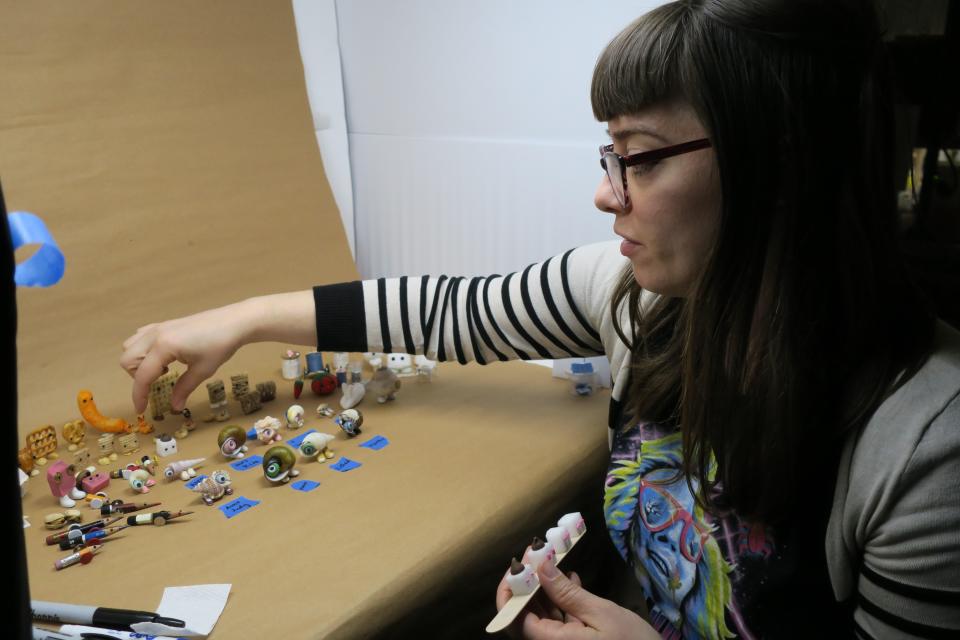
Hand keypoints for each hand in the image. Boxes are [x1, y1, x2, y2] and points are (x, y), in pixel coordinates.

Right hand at [120, 301, 253, 412]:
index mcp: (163, 347)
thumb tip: (174, 406)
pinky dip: (144, 349)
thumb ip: (184, 388)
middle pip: (127, 360)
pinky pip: (141, 337)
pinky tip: (164, 355)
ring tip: (163, 368)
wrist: (234, 321)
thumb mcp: (203, 370)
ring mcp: (158, 327)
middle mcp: (155, 335)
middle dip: (138, 376)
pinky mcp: (164, 324)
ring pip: (130, 346)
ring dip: (139, 361)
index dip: (139, 396)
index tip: (141, 410)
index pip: (142, 376)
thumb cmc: (221, 345)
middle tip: (160, 382)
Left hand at [496, 560, 658, 639]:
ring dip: (544, 588)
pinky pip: (558, 622)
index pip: (514, 618)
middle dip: (528, 583)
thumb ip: (567, 592)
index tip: (520, 563)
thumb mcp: (601, 613)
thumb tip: (540, 567)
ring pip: (542, 617)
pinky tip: (571, 579)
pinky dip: (561, 601)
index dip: (511, 590)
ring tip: (553, 560)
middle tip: (538, 554)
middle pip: (525, 616)